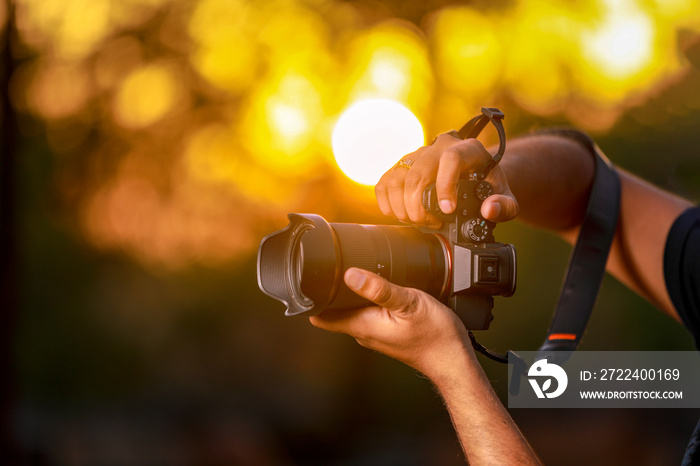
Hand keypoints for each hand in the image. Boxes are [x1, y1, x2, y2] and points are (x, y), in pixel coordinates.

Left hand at [309, 267, 472, 378]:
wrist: (454, 359)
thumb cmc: (435, 336)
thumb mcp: (408, 304)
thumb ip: (379, 289)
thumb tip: (350, 275)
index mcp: (362, 326)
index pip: (321, 316)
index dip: (312, 297)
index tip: (310, 278)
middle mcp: (364, 332)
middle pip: (334, 310)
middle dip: (331, 290)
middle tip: (333, 267)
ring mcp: (375, 333)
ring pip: (352, 310)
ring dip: (351, 294)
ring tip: (356, 273)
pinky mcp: (387, 331)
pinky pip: (368, 313)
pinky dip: (368, 300)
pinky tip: (379, 289)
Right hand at [375, 133, 518, 227]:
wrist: (475, 176)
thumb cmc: (489, 188)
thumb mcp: (506, 198)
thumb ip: (505, 206)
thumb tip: (489, 209)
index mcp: (468, 149)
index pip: (451, 158)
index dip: (445, 185)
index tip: (448, 210)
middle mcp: (440, 146)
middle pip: (419, 171)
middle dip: (418, 205)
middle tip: (428, 223)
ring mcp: (418, 154)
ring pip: (398, 176)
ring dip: (401, 205)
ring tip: (416, 221)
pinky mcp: (403, 166)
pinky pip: (386, 180)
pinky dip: (386, 201)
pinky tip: (396, 214)